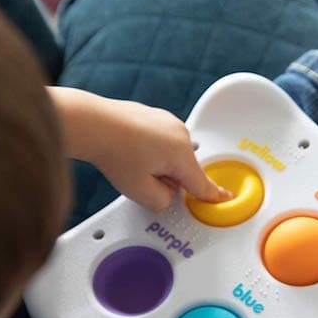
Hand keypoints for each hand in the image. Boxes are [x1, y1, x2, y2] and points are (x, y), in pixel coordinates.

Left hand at [49, 87, 231, 210]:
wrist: (92, 123)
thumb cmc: (114, 152)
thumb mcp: (141, 193)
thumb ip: (163, 202)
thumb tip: (168, 195)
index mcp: (182, 155)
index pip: (202, 184)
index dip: (214, 196)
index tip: (225, 198)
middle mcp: (180, 134)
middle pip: (184, 170)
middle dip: (168, 179)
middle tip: (141, 177)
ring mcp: (168, 122)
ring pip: (173, 156)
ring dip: (158, 164)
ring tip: (132, 161)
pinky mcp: (156, 116)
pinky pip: (162, 141)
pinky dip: (150, 150)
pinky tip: (131, 149)